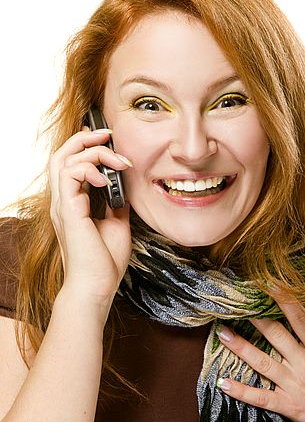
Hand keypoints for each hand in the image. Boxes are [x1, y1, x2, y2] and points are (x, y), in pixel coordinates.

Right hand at [49, 128, 132, 311]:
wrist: (98, 286)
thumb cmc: (105, 261)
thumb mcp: (117, 223)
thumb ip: (116, 203)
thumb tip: (126, 186)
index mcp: (74, 203)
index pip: (71, 164)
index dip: (87, 147)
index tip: (109, 141)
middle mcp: (64, 200)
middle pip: (62, 154)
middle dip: (85, 139)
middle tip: (108, 135)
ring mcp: (63, 205)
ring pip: (63, 159)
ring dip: (92, 152)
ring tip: (117, 159)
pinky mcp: (68, 210)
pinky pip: (69, 174)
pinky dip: (89, 169)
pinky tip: (108, 180)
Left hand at [216, 300, 304, 421]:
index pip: (301, 320)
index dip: (285, 300)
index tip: (270, 284)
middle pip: (276, 335)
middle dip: (255, 318)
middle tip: (237, 304)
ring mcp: (295, 386)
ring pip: (262, 362)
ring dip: (240, 347)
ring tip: (221, 333)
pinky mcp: (289, 406)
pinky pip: (260, 397)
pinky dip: (241, 391)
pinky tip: (223, 382)